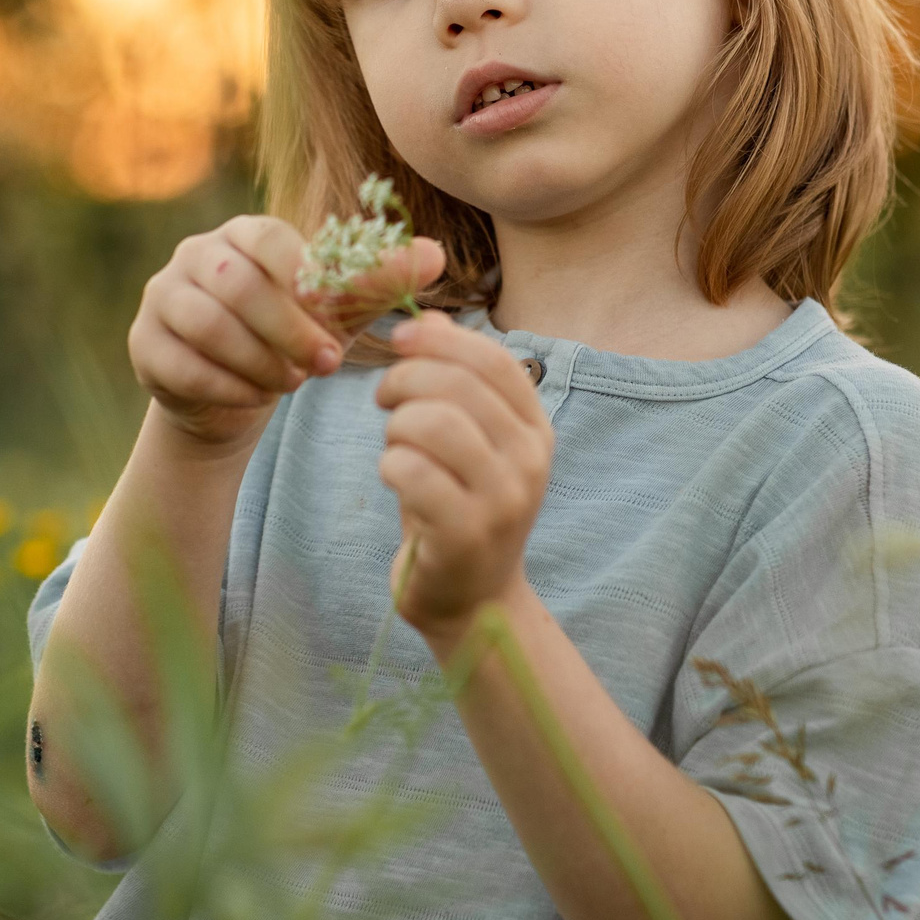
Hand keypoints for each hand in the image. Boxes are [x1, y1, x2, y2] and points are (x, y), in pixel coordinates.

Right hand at [131, 216, 442, 454]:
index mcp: (246, 234)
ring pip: (205, 323)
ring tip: (290, 383)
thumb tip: (434, 254)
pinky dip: (225, 386)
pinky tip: (255, 399)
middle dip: (286, 329)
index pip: (272, 241)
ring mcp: (162, 297)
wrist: (236, 394)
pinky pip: (180, 364)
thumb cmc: (294, 338)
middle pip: (235, 283)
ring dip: (256, 360)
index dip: (304, 282)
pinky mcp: (144, 343)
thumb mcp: (342, 313)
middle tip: (325, 366)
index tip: (335, 323)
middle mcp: (196, 255)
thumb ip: (381, 282)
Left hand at [374, 309, 553, 645]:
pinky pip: (412, 472)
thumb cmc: (459, 507)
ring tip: (394, 444)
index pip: (493, 360)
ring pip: (434, 423)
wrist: (472, 600)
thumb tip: (425, 318)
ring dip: (396, 425)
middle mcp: (530, 460)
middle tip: (383, 398)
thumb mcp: (468, 441)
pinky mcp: (466, 533)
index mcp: (535, 429)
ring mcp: (503, 499)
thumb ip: (452, 381)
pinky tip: (393, 477)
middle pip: (458, 384)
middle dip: (405, 378)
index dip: (441, 339)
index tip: (399, 339)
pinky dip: (389, 465)